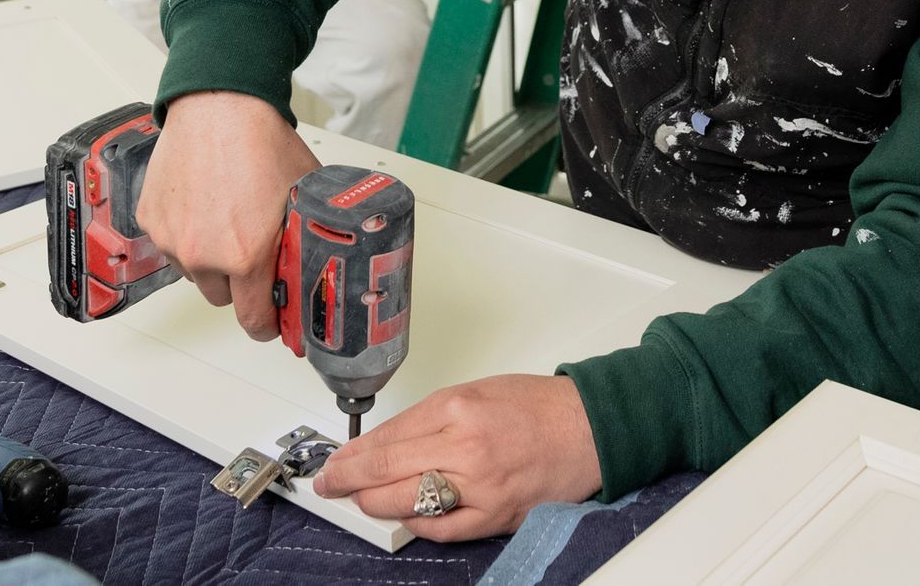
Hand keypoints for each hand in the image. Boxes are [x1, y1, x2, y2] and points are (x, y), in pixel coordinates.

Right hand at [137, 91, 316, 338]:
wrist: (221, 107)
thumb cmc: (262, 143)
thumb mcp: (303, 198)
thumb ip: (303, 241)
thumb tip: (314, 268)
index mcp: (246, 256)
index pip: (252, 320)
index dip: (267, 324)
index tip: (272, 321)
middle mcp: (203, 255)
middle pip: (223, 297)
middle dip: (240, 284)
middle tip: (252, 255)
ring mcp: (172, 238)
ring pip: (195, 272)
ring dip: (210, 260)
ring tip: (227, 221)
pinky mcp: (150, 219)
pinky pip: (170, 244)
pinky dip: (185, 234)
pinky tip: (204, 205)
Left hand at [314, 375, 601, 540]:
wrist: (589, 428)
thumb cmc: (537, 406)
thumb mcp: (476, 391)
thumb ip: (430, 416)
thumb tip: (386, 442)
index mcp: (457, 407)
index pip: (386, 437)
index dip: (351, 455)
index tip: (334, 462)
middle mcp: (465, 446)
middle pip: (385, 471)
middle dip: (348, 481)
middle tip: (331, 484)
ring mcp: (480, 484)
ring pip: (406, 502)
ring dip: (375, 504)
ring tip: (362, 501)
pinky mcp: (495, 514)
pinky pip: (442, 529)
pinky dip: (418, 525)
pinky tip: (407, 517)